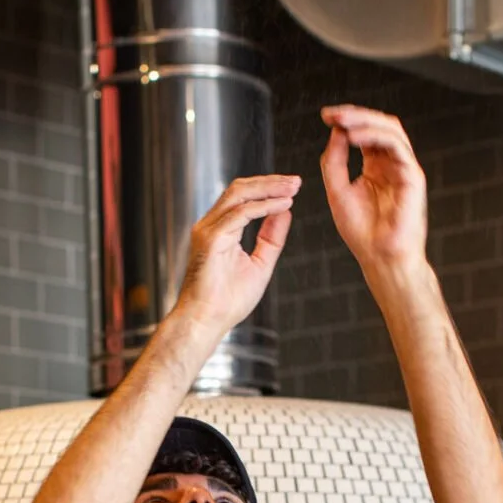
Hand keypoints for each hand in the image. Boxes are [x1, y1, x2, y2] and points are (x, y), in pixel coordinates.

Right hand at [175, 173, 300, 335]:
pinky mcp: (210, 239)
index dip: (268, 188)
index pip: (243, 197)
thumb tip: (284, 212)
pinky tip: (282, 205)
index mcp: (221, 230)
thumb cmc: (227, 301)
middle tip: (296, 181)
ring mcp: (208, 230)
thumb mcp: (260, 263)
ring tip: (292, 188)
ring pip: (239, 194)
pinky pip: (240, 214)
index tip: (292, 187)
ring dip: (268, 188)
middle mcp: (211, 225)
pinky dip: (263, 207)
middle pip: (240, 188)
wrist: (206, 321)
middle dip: (270, 182)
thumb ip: (271, 238)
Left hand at [320, 105, 426, 287]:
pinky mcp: (413, 177)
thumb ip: (334, 162)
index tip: (325, 116)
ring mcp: (404, 169)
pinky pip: (397, 147)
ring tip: (342, 121)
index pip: (364, 132)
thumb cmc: (362, 232)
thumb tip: (335, 131)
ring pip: (391, 129)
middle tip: (332, 114)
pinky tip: (354, 137)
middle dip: (355, 114)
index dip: (347, 120)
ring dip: (365, 121)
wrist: (379, 258)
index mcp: (375, 167)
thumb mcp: (337, 191)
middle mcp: (391, 164)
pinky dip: (375, 137)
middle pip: (379, 124)